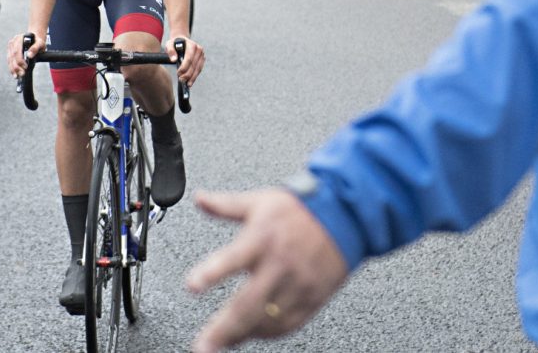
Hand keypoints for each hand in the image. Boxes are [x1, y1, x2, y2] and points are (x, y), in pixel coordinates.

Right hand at [7, 32, 43, 77]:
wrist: (35, 38)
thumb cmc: (38, 41)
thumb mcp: (40, 43)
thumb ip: (35, 48)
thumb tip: (29, 55)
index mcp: (20, 38)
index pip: (17, 51)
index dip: (20, 60)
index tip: (25, 67)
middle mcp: (14, 41)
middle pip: (13, 56)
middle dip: (16, 66)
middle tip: (22, 74)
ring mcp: (11, 46)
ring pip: (10, 59)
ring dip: (13, 69)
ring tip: (17, 76)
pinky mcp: (10, 51)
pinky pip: (9, 60)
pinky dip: (11, 68)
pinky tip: (14, 73)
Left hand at [166, 35, 203, 86]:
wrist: (182, 41)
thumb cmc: (175, 43)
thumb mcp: (170, 44)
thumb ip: (170, 50)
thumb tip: (173, 59)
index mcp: (192, 45)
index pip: (189, 58)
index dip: (184, 67)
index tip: (178, 73)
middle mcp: (199, 50)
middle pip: (194, 65)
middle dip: (188, 74)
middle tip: (181, 80)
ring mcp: (202, 55)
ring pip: (198, 69)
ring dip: (192, 77)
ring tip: (187, 84)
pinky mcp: (202, 60)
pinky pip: (199, 70)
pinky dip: (194, 76)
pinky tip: (190, 82)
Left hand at [187, 189, 348, 352]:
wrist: (345, 214)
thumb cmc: (301, 208)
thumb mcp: (260, 201)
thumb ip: (226, 205)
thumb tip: (200, 199)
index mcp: (262, 237)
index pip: (233, 257)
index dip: (211, 272)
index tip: (191, 286)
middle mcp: (279, 263)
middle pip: (248, 303)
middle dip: (222, 329)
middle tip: (202, 346)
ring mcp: (297, 284)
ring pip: (267, 320)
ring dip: (242, 335)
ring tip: (223, 343)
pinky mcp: (313, 298)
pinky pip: (288, 324)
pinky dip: (268, 333)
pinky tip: (253, 334)